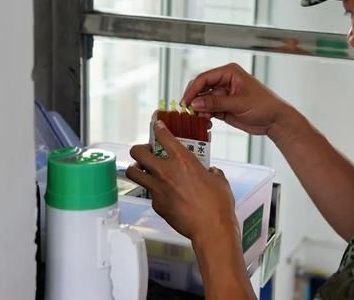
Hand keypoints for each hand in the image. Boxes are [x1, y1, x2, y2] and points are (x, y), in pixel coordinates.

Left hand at [126, 120, 237, 241]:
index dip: (158, 127)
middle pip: (138, 152)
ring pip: (133, 173)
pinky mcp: (156, 205)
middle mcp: (166, 171)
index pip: (163, 136)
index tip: (157, 125)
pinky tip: (164, 194)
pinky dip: (154, 191)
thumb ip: (211, 172)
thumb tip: (210, 172)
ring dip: (137, 169)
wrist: (211, 229)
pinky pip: (149, 193)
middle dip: (140, 149)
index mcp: (183, 160)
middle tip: (148, 152)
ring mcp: (158, 189)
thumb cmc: (218, 205)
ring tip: (145, 171)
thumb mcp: (219, 180)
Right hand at [181, 63, 293, 138]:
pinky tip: (206, 122)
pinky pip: (209, 110)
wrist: (275, 120)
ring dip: (199, 109)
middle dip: (194, 99)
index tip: (186, 101)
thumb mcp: (239, 103)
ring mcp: (223, 95)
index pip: (204, 78)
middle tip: (188, 110)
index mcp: (229, 72)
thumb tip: (196, 103)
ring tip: (200, 118)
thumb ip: (216, 103)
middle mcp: (224, 81)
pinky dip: (205, 116)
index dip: (193, 89)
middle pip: (201, 88)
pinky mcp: (224, 107)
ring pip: (203, 100)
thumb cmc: (264, 105)